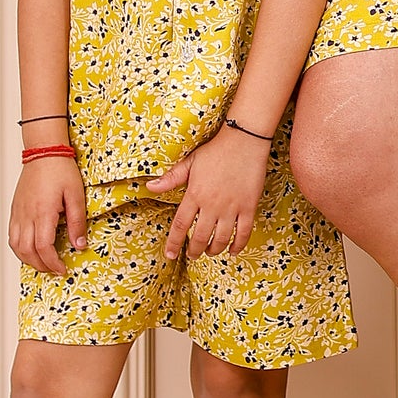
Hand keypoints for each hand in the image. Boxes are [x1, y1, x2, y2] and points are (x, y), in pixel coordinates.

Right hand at [9, 155, 86, 275]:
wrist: (44, 152)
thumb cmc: (61, 170)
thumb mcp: (76, 195)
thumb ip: (77, 222)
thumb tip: (79, 244)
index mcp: (42, 212)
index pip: (43, 247)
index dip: (52, 263)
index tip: (62, 269)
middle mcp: (26, 215)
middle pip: (27, 251)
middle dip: (41, 265)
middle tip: (55, 269)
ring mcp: (18, 213)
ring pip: (16, 246)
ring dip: (28, 260)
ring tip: (43, 263)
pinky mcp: (15, 210)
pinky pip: (12, 235)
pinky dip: (19, 248)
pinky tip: (30, 250)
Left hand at [148, 127, 270, 261]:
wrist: (244, 141)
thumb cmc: (215, 151)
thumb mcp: (190, 162)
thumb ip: (170, 178)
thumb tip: (149, 187)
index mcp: (195, 195)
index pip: (181, 225)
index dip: (174, 243)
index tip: (170, 255)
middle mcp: (212, 205)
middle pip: (201, 237)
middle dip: (195, 251)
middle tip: (192, 255)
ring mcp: (231, 207)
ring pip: (221, 239)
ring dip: (214, 250)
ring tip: (210, 252)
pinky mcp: (248, 207)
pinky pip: (243, 233)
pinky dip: (238, 245)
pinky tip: (232, 251)